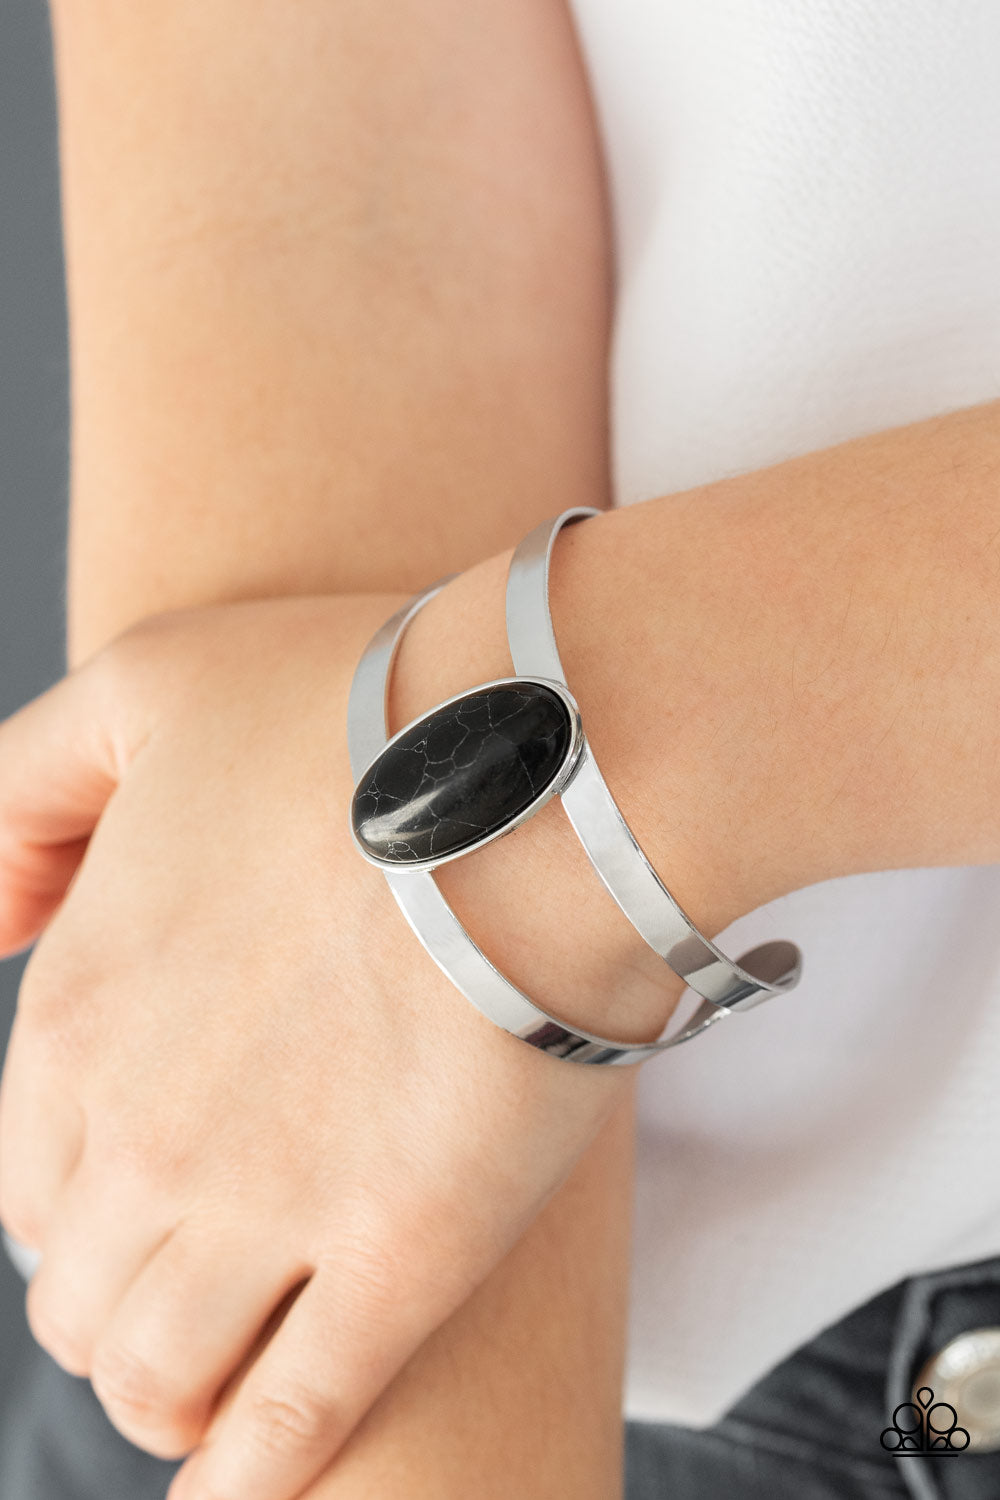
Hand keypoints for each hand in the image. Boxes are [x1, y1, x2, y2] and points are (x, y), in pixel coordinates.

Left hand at [0, 592, 651, 1499]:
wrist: (535, 760)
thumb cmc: (352, 702)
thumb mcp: (144, 685)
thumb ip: (28, 795)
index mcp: (77, 1018)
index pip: (28, 1184)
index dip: (72, 1206)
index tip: (129, 1202)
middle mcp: (144, 1140)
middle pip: (86, 1294)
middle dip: (119, 1302)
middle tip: (184, 1289)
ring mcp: (271, 1212)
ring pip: (167, 1377)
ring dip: (174, 1395)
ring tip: (209, 1387)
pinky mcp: (403, 1259)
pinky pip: (294, 1425)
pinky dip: (250, 1477)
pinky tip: (239, 1494)